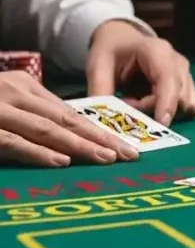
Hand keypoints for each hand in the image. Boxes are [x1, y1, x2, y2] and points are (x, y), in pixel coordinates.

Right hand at [0, 71, 137, 166]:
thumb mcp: (8, 101)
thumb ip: (34, 115)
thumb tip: (72, 139)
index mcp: (25, 86)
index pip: (68, 112)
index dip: (97, 130)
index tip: (123, 146)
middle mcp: (16, 94)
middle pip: (66, 119)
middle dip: (100, 138)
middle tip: (128, 154)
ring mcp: (0, 110)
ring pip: (46, 129)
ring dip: (79, 145)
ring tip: (107, 158)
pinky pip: (14, 142)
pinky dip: (39, 152)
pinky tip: (62, 161)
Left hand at [86, 21, 194, 125]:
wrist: (122, 39)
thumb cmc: (111, 50)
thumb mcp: (97, 66)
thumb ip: (100, 92)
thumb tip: (102, 122)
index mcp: (157, 52)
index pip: (168, 80)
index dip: (166, 104)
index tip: (159, 125)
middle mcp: (178, 62)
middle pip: (179, 98)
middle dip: (153, 109)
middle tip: (127, 102)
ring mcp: (186, 73)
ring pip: (186, 105)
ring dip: (162, 111)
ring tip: (138, 102)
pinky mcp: (188, 85)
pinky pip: (189, 107)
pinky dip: (171, 113)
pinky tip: (151, 105)